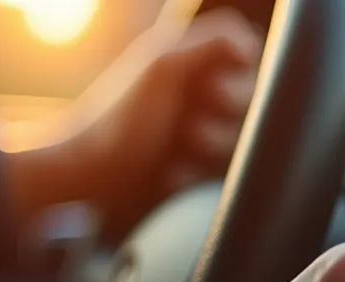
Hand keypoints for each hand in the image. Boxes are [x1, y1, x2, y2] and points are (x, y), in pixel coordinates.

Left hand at [0, 8, 262, 222]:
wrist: (91, 177)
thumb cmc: (119, 118)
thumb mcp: (164, 65)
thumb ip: (214, 42)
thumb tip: (252, 48)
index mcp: (192, 59)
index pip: (250, 57)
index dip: (240, 75)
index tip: (212, 87)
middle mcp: (201, 92)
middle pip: (253, 101)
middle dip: (224, 114)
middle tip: (189, 122)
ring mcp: (202, 133)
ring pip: (243, 140)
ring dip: (213, 147)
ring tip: (179, 148)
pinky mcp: (198, 171)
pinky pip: (225, 175)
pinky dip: (197, 174)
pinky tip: (172, 173)